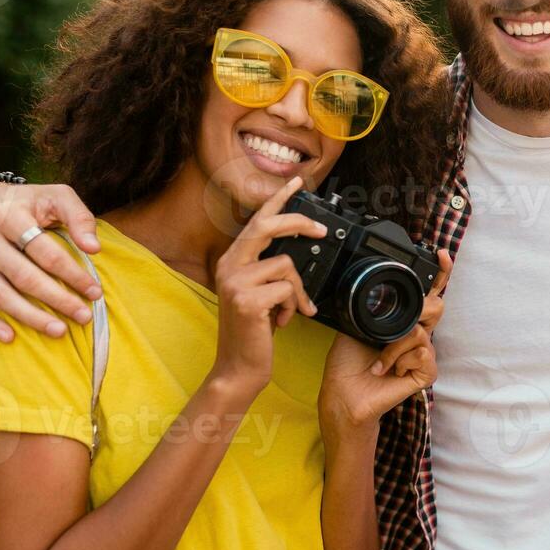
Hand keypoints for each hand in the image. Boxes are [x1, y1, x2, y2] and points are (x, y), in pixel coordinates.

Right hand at [0, 182, 102, 342]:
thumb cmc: (25, 203)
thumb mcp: (54, 197)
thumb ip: (79, 217)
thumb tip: (94, 248)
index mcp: (8, 214)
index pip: (45, 251)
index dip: (73, 274)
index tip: (95, 292)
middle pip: (23, 276)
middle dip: (57, 299)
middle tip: (83, 317)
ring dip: (30, 317)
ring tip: (59, 331)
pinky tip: (10, 337)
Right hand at [209, 177, 325, 402]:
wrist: (238, 368)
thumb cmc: (253, 332)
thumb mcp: (260, 294)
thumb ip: (270, 271)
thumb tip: (298, 251)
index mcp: (232, 261)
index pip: (256, 220)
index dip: (278, 199)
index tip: (298, 182)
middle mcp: (228, 266)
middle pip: (268, 227)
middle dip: (298, 222)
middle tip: (320, 229)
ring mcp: (235, 282)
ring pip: (286, 265)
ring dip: (297, 291)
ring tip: (288, 310)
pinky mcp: (247, 300)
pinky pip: (287, 289)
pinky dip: (293, 306)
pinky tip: (281, 322)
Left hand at [318, 248, 450, 432]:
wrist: (343, 391)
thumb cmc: (347, 361)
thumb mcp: (356, 323)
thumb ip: (374, 305)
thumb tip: (384, 290)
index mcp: (403, 320)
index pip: (428, 294)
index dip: (440, 274)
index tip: (442, 256)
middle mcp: (417, 335)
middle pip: (436, 307)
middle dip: (419, 311)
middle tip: (402, 323)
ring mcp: (423, 354)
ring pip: (421, 333)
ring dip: (393, 347)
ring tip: (378, 360)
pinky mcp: (425, 373)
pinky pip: (423, 355)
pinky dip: (399, 361)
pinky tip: (388, 371)